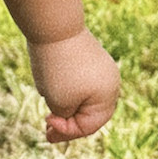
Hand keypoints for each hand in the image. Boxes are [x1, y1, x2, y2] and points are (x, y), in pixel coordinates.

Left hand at [28, 28, 120, 144]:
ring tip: (49, 108)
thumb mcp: (59, 102)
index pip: (89, 126)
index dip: (66, 131)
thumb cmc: (57, 68)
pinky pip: (81, 83)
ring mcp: (103, 68)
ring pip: (85, 98)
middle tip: (48, 129)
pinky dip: (68, 90)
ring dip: (67, 107)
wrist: (54, 27)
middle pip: (90, 114)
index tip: (46, 121)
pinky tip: (52, 88)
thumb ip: (66, 116)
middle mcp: (111, 82)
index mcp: (108, 96)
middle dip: (68, 123)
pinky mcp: (92, 57)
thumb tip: (67, 114)